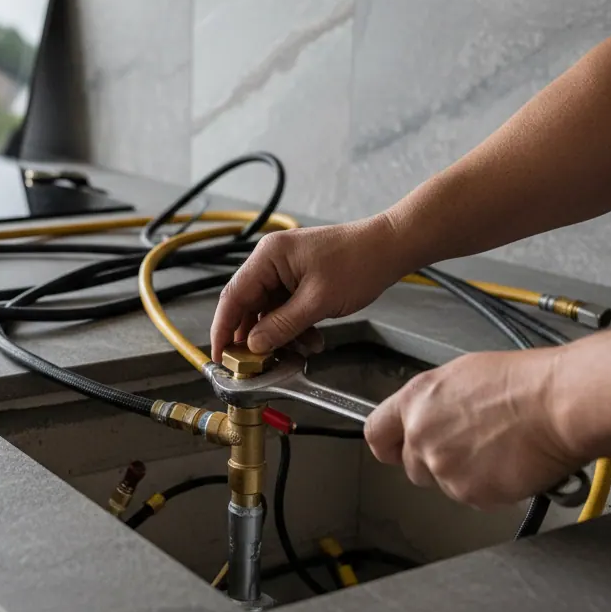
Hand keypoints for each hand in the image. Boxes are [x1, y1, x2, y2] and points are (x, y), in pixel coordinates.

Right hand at [210, 214, 408, 361]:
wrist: (390, 248)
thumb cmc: (358, 262)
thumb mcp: (318, 301)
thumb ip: (282, 325)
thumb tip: (254, 345)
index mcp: (268, 257)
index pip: (233, 296)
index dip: (223, 328)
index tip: (219, 355)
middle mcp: (271, 262)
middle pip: (249, 306)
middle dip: (256, 337)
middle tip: (258, 364)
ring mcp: (285, 271)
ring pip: (269, 312)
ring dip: (280, 335)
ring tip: (297, 351)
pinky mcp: (299, 281)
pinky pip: (286, 310)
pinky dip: (294, 328)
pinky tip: (310, 340)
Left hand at [364, 349, 585, 508]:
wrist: (556, 404)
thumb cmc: (522, 383)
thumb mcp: (461, 376)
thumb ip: (435, 403)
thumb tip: (432, 414)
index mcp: (415, 401)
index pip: (376, 433)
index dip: (388, 445)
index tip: (395, 449)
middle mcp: (421, 435)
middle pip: (411, 465)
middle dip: (434, 462)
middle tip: (467, 448)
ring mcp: (443, 467)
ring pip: (443, 484)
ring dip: (463, 475)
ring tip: (495, 451)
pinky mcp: (470, 492)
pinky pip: (472, 498)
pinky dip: (489, 488)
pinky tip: (508, 464)